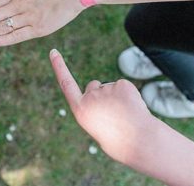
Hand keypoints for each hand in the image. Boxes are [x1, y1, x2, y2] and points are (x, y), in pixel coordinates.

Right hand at [49, 49, 155, 163]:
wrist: (141, 141)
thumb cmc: (120, 141)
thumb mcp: (98, 128)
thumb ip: (94, 110)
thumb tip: (102, 96)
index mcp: (81, 110)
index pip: (66, 83)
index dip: (59, 66)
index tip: (53, 51)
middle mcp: (90, 97)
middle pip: (93, 86)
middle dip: (101, 95)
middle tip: (114, 115)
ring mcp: (106, 89)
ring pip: (110, 87)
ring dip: (116, 97)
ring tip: (125, 115)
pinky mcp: (121, 84)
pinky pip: (123, 86)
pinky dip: (128, 94)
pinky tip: (132, 108)